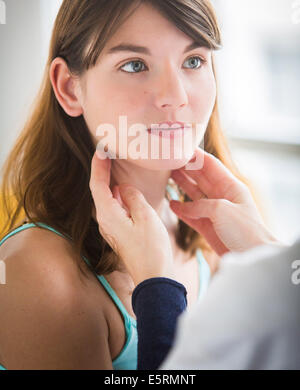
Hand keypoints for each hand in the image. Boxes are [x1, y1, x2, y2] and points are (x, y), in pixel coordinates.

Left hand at [89, 151, 174, 285]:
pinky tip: (126, 190)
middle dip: (102, 171)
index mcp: (108, 215)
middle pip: (99, 190)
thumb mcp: (146, 217)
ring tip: (116, 166)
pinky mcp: (119, 232)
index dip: (98, 166)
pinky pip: (114, 208)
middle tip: (108, 153)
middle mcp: (105, 221)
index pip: (97, 184)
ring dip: (110, 182)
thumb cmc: (151, 249)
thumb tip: (125, 188)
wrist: (154, 277)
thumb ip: (133, 197)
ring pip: (107, 199)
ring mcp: (111, 228)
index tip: (101, 149)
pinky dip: (118, 194)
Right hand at [169, 147, 278, 255]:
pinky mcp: (209, 228)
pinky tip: (171, 203)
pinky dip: (181, 209)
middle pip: (200, 177)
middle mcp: (222, 196)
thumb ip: (200, 204)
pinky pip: (191, 214)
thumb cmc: (245, 231)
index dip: (195, 155)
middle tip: (168, 160)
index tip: (179, 147)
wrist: (253, 257)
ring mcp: (215, 212)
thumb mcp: (222, 210)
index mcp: (231, 187)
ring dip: (181, 185)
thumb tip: (181, 205)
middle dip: (185, 168)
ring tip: (166, 176)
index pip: (210, 165)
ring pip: (195, 194)